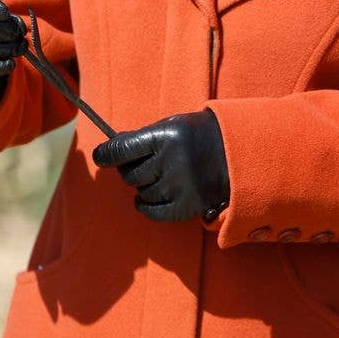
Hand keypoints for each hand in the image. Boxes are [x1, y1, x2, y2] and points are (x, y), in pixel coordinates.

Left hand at [92, 110, 229, 222]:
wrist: (238, 152)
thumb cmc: (197, 135)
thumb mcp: (172, 125)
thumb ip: (142, 138)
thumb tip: (109, 148)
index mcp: (165, 136)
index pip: (122, 149)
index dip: (106, 154)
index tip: (101, 156)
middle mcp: (171, 161)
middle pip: (129, 174)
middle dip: (128, 170)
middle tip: (137, 165)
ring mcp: (180, 185)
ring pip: (141, 193)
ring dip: (142, 186)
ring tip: (157, 176)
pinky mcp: (187, 205)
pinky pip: (153, 212)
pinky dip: (146, 206)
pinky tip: (147, 199)